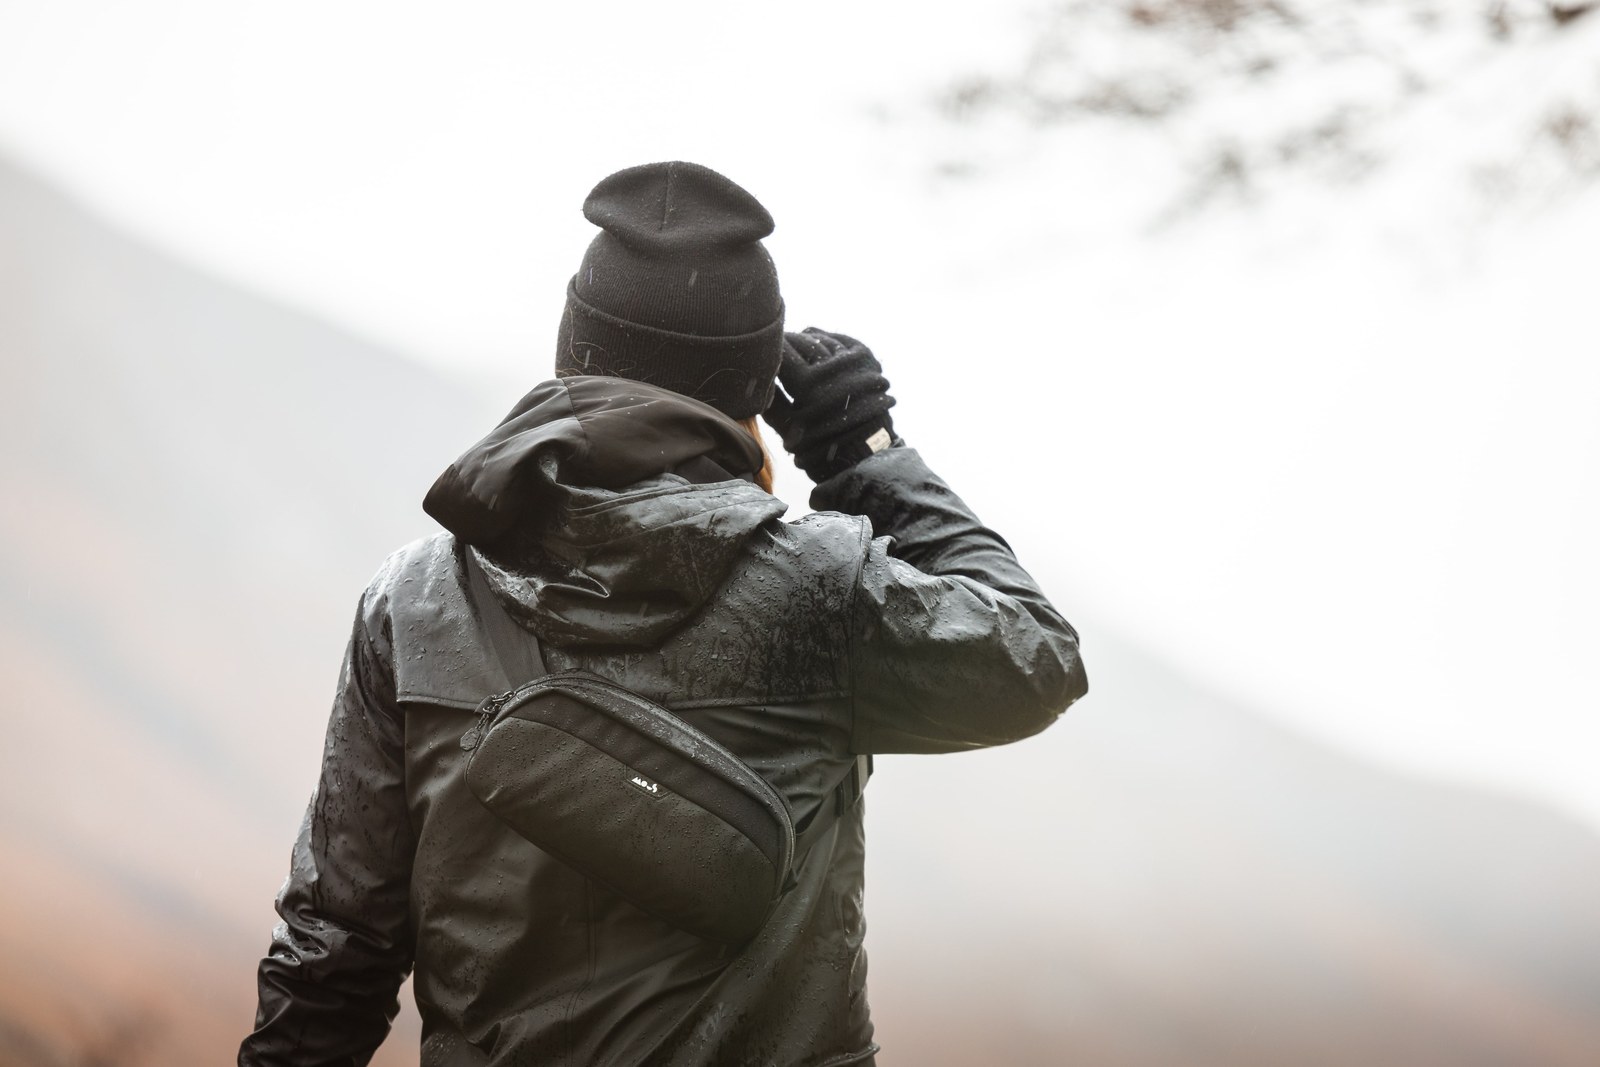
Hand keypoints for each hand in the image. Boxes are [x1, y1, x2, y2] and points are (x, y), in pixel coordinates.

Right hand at [762, 328, 897, 483]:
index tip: (764, 349)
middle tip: (779, 346)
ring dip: (807, 340)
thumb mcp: (788, 431)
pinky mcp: (865, 359)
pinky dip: (828, 339)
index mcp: (808, 384)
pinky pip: (842, 340)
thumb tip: (755, 379)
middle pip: (802, 341)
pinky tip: (819, 341)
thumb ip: (770, 403)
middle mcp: (830, 369)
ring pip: (821, 339)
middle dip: (788, 342)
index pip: (782, 351)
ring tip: (799, 346)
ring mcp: (850, 362)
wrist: (863, 452)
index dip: (772, 348)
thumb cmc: (821, 446)